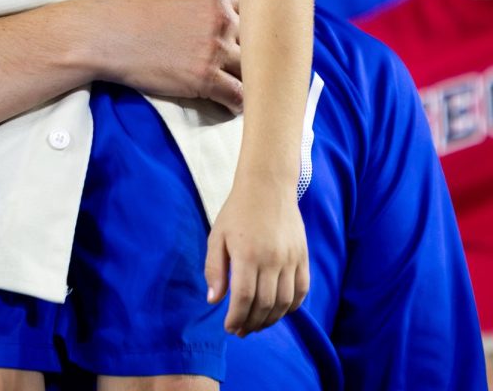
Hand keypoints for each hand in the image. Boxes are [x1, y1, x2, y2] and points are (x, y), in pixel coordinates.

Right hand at [96, 0, 241, 111]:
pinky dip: (240, 101)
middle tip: (248, 62)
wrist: (104, 35)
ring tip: (245, 84)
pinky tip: (234, 102)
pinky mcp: (204, 79)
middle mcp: (222, 20)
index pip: (253, 8)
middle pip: (257, 40)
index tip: (246, 34)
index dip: (252, 22)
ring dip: (250, 77)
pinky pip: (238, 95)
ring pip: (251, 69)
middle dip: (254, 51)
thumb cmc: (131, 5)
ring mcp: (214, 51)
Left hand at [205, 172, 308, 335]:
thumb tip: (214, 301)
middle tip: (242, 330)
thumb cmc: (238, 211)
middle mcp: (271, 259)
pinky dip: (291, 306)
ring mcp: (290, 258)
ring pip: (283, 302)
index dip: (236, 318)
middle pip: (264, 305)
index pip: (243, 299)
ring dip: (271, 320)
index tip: (229, 328)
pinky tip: (279, 311)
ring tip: (258, 324)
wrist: (268, 185)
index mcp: (246, 255)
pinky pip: (301, 290)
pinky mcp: (302, 256)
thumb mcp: (217, 236)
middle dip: (251, 324)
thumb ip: (214, 269)